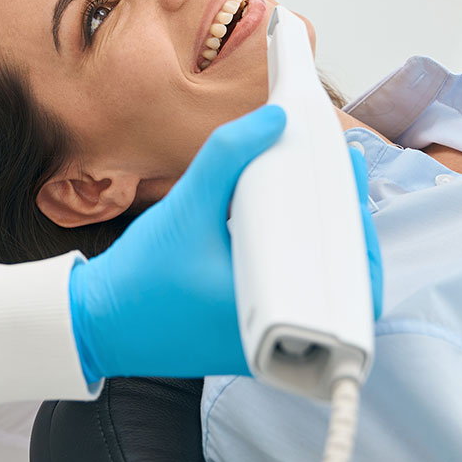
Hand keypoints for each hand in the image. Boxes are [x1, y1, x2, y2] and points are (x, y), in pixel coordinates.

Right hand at [68, 108, 384, 381]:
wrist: (100, 323)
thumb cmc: (140, 276)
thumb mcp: (187, 206)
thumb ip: (229, 155)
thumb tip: (273, 119)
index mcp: (275, 312)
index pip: (350, 276)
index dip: (360, 224)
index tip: (350, 175)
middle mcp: (281, 336)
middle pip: (343, 281)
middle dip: (347, 226)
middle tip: (341, 176)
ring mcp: (268, 342)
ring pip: (320, 290)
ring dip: (324, 243)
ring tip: (323, 192)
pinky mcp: (252, 339)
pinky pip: (293, 296)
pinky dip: (297, 259)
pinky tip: (292, 221)